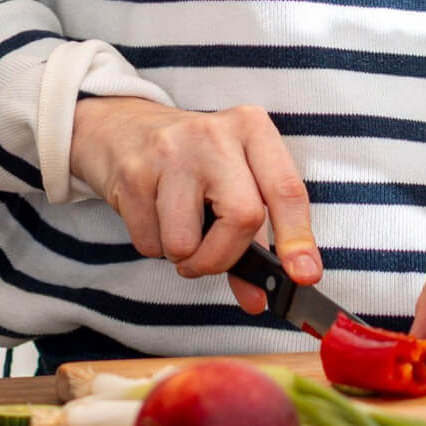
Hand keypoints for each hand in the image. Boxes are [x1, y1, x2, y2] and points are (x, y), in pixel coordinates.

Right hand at [69, 97, 320, 314]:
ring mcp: (171, 151)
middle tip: (209, 261)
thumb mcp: (231, 178)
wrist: (121, 127)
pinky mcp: (133, 174)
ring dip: (183, 256)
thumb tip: (258, 298)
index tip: (304, 276)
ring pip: (187, 243)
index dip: (298, 239)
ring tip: (177, 227)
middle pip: (243, 218)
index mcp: (251, 128)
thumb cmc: (191, 161)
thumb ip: (250, 236)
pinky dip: (153, 245)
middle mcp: (215, 134)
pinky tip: (153, 214)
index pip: (286, 189)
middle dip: (225, 258)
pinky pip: (150, 244)